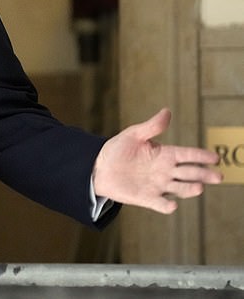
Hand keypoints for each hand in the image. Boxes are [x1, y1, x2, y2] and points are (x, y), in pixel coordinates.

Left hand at [93, 107, 221, 213]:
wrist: (99, 167)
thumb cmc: (118, 149)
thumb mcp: (134, 134)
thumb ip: (151, 126)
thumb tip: (167, 111)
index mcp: (165, 154)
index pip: (187, 155)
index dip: (200, 156)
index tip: (214, 158)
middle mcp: (166, 171)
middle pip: (189, 173)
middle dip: (204, 175)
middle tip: (217, 176)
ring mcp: (158, 185)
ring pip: (180, 188)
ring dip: (189, 189)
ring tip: (198, 187)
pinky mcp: (147, 198)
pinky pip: (160, 204)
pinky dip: (166, 205)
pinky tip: (172, 204)